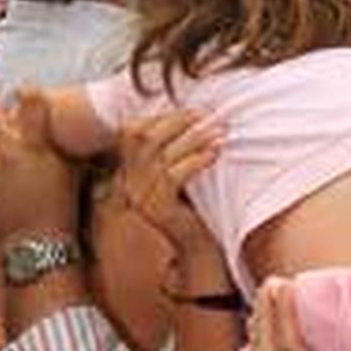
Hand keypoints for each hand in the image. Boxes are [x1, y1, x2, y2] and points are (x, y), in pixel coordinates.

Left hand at [0, 92, 80, 243]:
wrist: (39, 240)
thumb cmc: (61, 202)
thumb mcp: (68, 164)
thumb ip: (53, 138)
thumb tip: (49, 119)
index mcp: (38, 144)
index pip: (30, 100)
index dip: (26, 91)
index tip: (26, 92)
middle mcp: (11, 152)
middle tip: (5, 119)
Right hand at [116, 109, 223, 258]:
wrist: (198, 242)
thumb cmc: (194, 198)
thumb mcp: (179, 165)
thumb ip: (175, 142)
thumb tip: (197, 108)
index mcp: (130, 168)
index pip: (134, 131)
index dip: (164, 116)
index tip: (195, 110)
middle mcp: (129, 182)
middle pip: (145, 138)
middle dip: (180, 121)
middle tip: (210, 115)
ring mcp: (140, 197)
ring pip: (163, 155)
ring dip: (195, 138)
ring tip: (220, 132)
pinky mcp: (156, 210)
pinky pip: (172, 177)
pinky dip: (196, 160)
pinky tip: (215, 153)